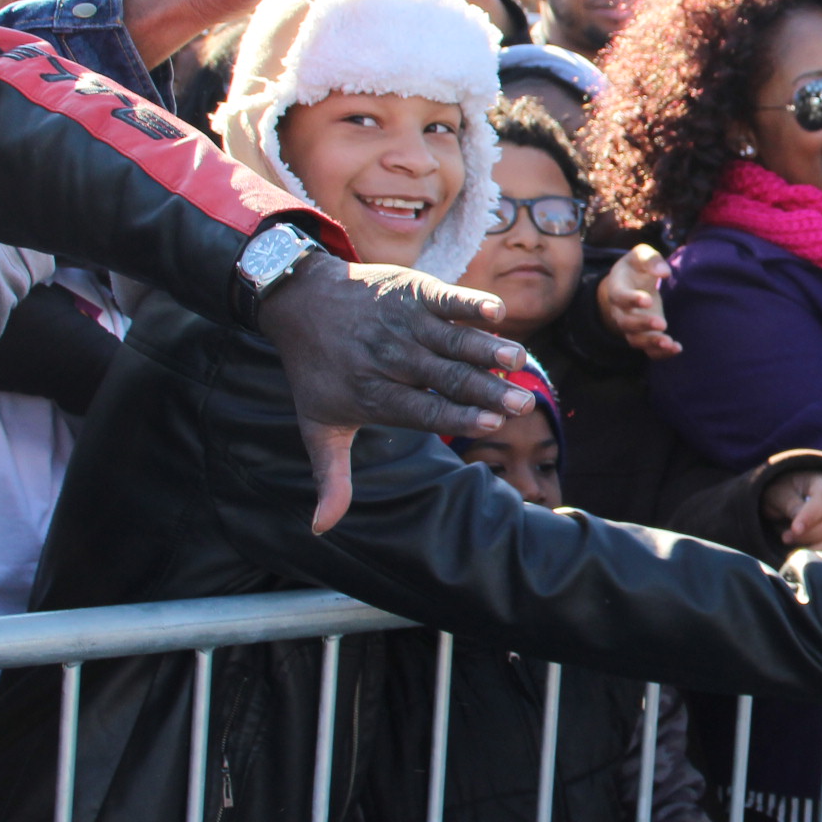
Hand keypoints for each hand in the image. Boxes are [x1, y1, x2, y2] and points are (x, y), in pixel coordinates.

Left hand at [254, 251, 533, 533]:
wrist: (299, 301)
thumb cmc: (315, 371)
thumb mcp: (317, 425)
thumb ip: (331, 476)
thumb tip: (320, 529)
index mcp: (373, 395)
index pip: (422, 411)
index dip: (456, 418)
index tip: (491, 425)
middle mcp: (391, 359)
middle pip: (445, 378)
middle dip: (486, 391)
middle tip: (523, 404)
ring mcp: (403, 324)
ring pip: (452, 340)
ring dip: (487, 349)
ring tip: (518, 361)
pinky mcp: (411, 292)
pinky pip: (444, 298)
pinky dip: (468, 303)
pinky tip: (495, 313)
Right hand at [597, 244, 678, 357]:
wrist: (631, 283)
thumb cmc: (636, 267)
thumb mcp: (641, 255)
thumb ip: (651, 259)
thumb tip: (664, 272)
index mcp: (617, 288)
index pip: (620, 297)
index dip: (632, 300)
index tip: (648, 300)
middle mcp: (620, 311)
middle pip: (626, 323)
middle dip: (643, 324)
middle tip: (662, 323)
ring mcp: (631, 326)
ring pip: (636, 340)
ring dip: (652, 343)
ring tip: (669, 343)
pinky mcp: (644, 335)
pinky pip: (648, 350)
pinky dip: (660, 353)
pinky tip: (676, 348)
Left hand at [763, 469, 821, 554]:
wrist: (793, 495)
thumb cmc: (785, 491)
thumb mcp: (780, 492)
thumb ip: (790, 505)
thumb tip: (799, 528)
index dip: (810, 517)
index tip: (794, 529)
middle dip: (808, 535)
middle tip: (785, 538)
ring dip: (815, 549)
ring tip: (793, 550)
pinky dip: (820, 556)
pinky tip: (803, 555)